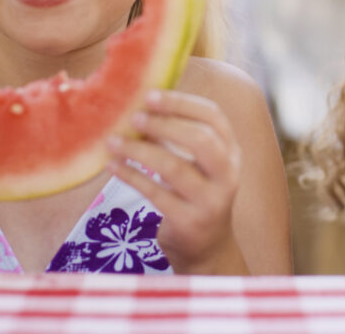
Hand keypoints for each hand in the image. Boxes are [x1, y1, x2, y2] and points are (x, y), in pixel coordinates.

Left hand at [106, 90, 244, 274]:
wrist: (208, 248)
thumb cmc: (196, 194)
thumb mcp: (198, 165)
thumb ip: (177, 138)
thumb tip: (139, 106)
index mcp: (231, 152)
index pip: (214, 117)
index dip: (182, 103)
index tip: (151, 95)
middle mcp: (227, 175)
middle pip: (201, 140)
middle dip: (165, 124)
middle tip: (133, 116)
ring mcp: (210, 201)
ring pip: (174, 167)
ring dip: (139, 150)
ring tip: (113, 141)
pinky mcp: (189, 222)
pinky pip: (155, 193)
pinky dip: (130, 176)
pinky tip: (112, 165)